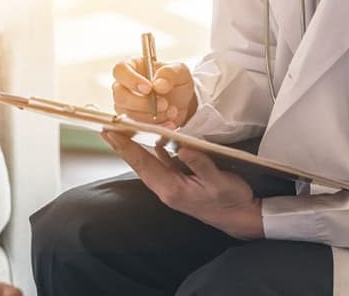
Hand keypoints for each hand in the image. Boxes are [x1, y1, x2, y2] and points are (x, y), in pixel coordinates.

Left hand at [101, 131, 263, 239]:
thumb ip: (200, 164)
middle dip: (123, 146)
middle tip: (107, 129)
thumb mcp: (219, 181)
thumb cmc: (231, 201)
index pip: (143, 164)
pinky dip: (153, 152)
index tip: (110, 134)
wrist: (241, 218)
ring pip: (148, 164)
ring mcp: (171, 186)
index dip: (126, 148)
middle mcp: (166, 188)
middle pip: (140, 164)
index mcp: (171, 189)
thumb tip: (182, 146)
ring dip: (135, 148)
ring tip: (122, 133)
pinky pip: (161, 164)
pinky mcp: (179, 182)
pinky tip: (151, 141)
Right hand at [112, 58, 197, 127]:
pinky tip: (169, 122)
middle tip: (164, 104)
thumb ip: (170, 73)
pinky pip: (136, 128)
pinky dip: (155, 127)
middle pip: (120, 96)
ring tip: (171, 112)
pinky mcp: (130, 122)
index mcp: (131, 68)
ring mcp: (125, 106)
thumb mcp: (179, 72)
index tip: (148, 88)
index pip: (120, 70)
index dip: (131, 80)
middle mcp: (123, 87)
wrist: (183, 102)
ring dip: (152, 117)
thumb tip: (158, 84)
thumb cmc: (175, 82)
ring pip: (128, 115)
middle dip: (143, 104)